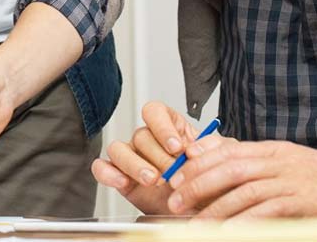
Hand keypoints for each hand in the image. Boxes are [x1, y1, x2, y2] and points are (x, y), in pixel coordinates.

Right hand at [91, 101, 223, 214]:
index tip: (177, 146)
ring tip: (153, 180)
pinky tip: (122, 181)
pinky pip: (103, 167)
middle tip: (173, 173)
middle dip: (158, 156)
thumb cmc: (212, 184)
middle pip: (141, 134)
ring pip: (119, 148)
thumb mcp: (223, 162)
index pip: (155, 111)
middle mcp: (149, 141)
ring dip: (135, 164)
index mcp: (170, 129)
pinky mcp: (122, 178)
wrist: (206, 214)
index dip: (162, 127)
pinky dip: (108, 173)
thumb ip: (216, 149)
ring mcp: (133, 158)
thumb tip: (199, 145)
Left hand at [165, 140, 316, 218]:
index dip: (198, 163)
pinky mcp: (301, 203)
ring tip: (196, 224)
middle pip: (230, 169)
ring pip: (245, 192)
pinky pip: (268, 212)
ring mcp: (290, 183)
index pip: (226, 151)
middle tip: (176, 199)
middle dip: (198, 184)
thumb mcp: (281, 162)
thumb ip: (248, 160)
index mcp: (271, 151)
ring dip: (217, 209)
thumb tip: (203, 155)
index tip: (177, 177)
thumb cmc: (312, 179)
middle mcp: (278, 163)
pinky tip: (229, 231)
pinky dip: (246, 221)